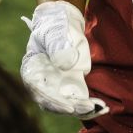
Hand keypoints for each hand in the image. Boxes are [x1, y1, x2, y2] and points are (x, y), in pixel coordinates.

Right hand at [19, 1, 107, 118]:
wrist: (63, 22)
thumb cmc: (54, 25)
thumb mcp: (53, 32)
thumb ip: (57, 46)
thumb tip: (64, 64)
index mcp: (31, 70)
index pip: (39, 92)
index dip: (54, 102)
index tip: (70, 107)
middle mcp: (41, 83)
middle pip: (54, 103)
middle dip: (73, 108)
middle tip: (91, 107)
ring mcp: (55, 86)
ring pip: (66, 105)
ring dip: (83, 109)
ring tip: (101, 108)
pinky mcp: (68, 86)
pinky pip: (76, 100)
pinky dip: (88, 105)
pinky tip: (102, 107)